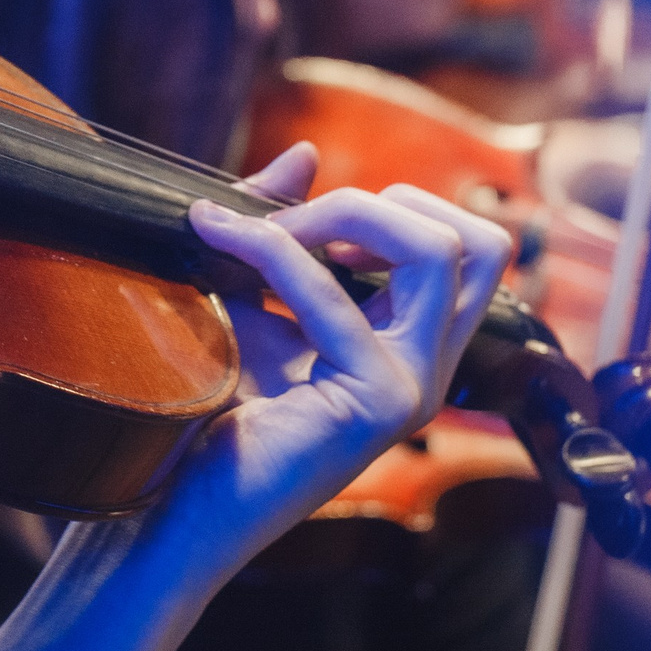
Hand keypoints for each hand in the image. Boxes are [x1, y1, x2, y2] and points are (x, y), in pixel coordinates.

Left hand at [0, 146, 513, 650]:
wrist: (174, 497)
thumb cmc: (213, 403)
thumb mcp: (253, 296)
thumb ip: (282, 227)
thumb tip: (304, 152)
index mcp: (414, 344)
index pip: (469, 245)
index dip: (391, 207)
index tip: (302, 224)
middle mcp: (429, 368)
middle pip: (476, 241)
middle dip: (376, 203)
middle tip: (290, 224)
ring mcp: (411, 388)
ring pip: (439, 252)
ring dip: (339, 215)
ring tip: (256, 232)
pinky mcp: (375, 402)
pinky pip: (333, 292)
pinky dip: (268, 248)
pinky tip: (213, 240)